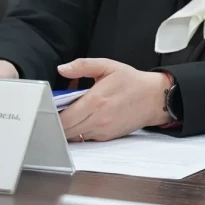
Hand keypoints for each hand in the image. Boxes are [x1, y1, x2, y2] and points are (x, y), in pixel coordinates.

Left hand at [56, 58, 170, 141]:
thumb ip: (83, 66)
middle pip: (65, 130)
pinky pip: (85, 138)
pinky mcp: (107, 137)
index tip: (49, 107)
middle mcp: (97, 119)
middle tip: (57, 110)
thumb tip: (62, 69)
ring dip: (68, 128)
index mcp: (95, 100)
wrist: (154, 98)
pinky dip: (80, 131)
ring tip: (71, 114)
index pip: (63, 118)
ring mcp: (102, 131)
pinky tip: (84, 119)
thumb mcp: (108, 66)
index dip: (51, 114)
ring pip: (74, 136)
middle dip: (57, 122)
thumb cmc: (132, 81)